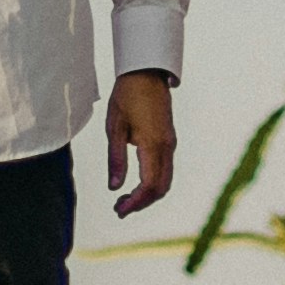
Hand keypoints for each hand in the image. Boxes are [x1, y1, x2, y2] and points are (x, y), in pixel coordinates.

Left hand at [103, 69, 178, 217]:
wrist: (146, 74)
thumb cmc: (126, 97)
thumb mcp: (114, 127)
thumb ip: (116, 158)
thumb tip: (114, 187)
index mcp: (152, 145)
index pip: (148, 185)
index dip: (134, 203)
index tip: (118, 210)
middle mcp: (166, 148)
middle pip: (160, 188)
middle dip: (141, 203)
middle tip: (119, 208)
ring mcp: (170, 144)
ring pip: (165, 181)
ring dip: (147, 195)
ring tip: (124, 199)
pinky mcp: (169, 141)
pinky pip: (165, 170)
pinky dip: (152, 183)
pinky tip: (135, 184)